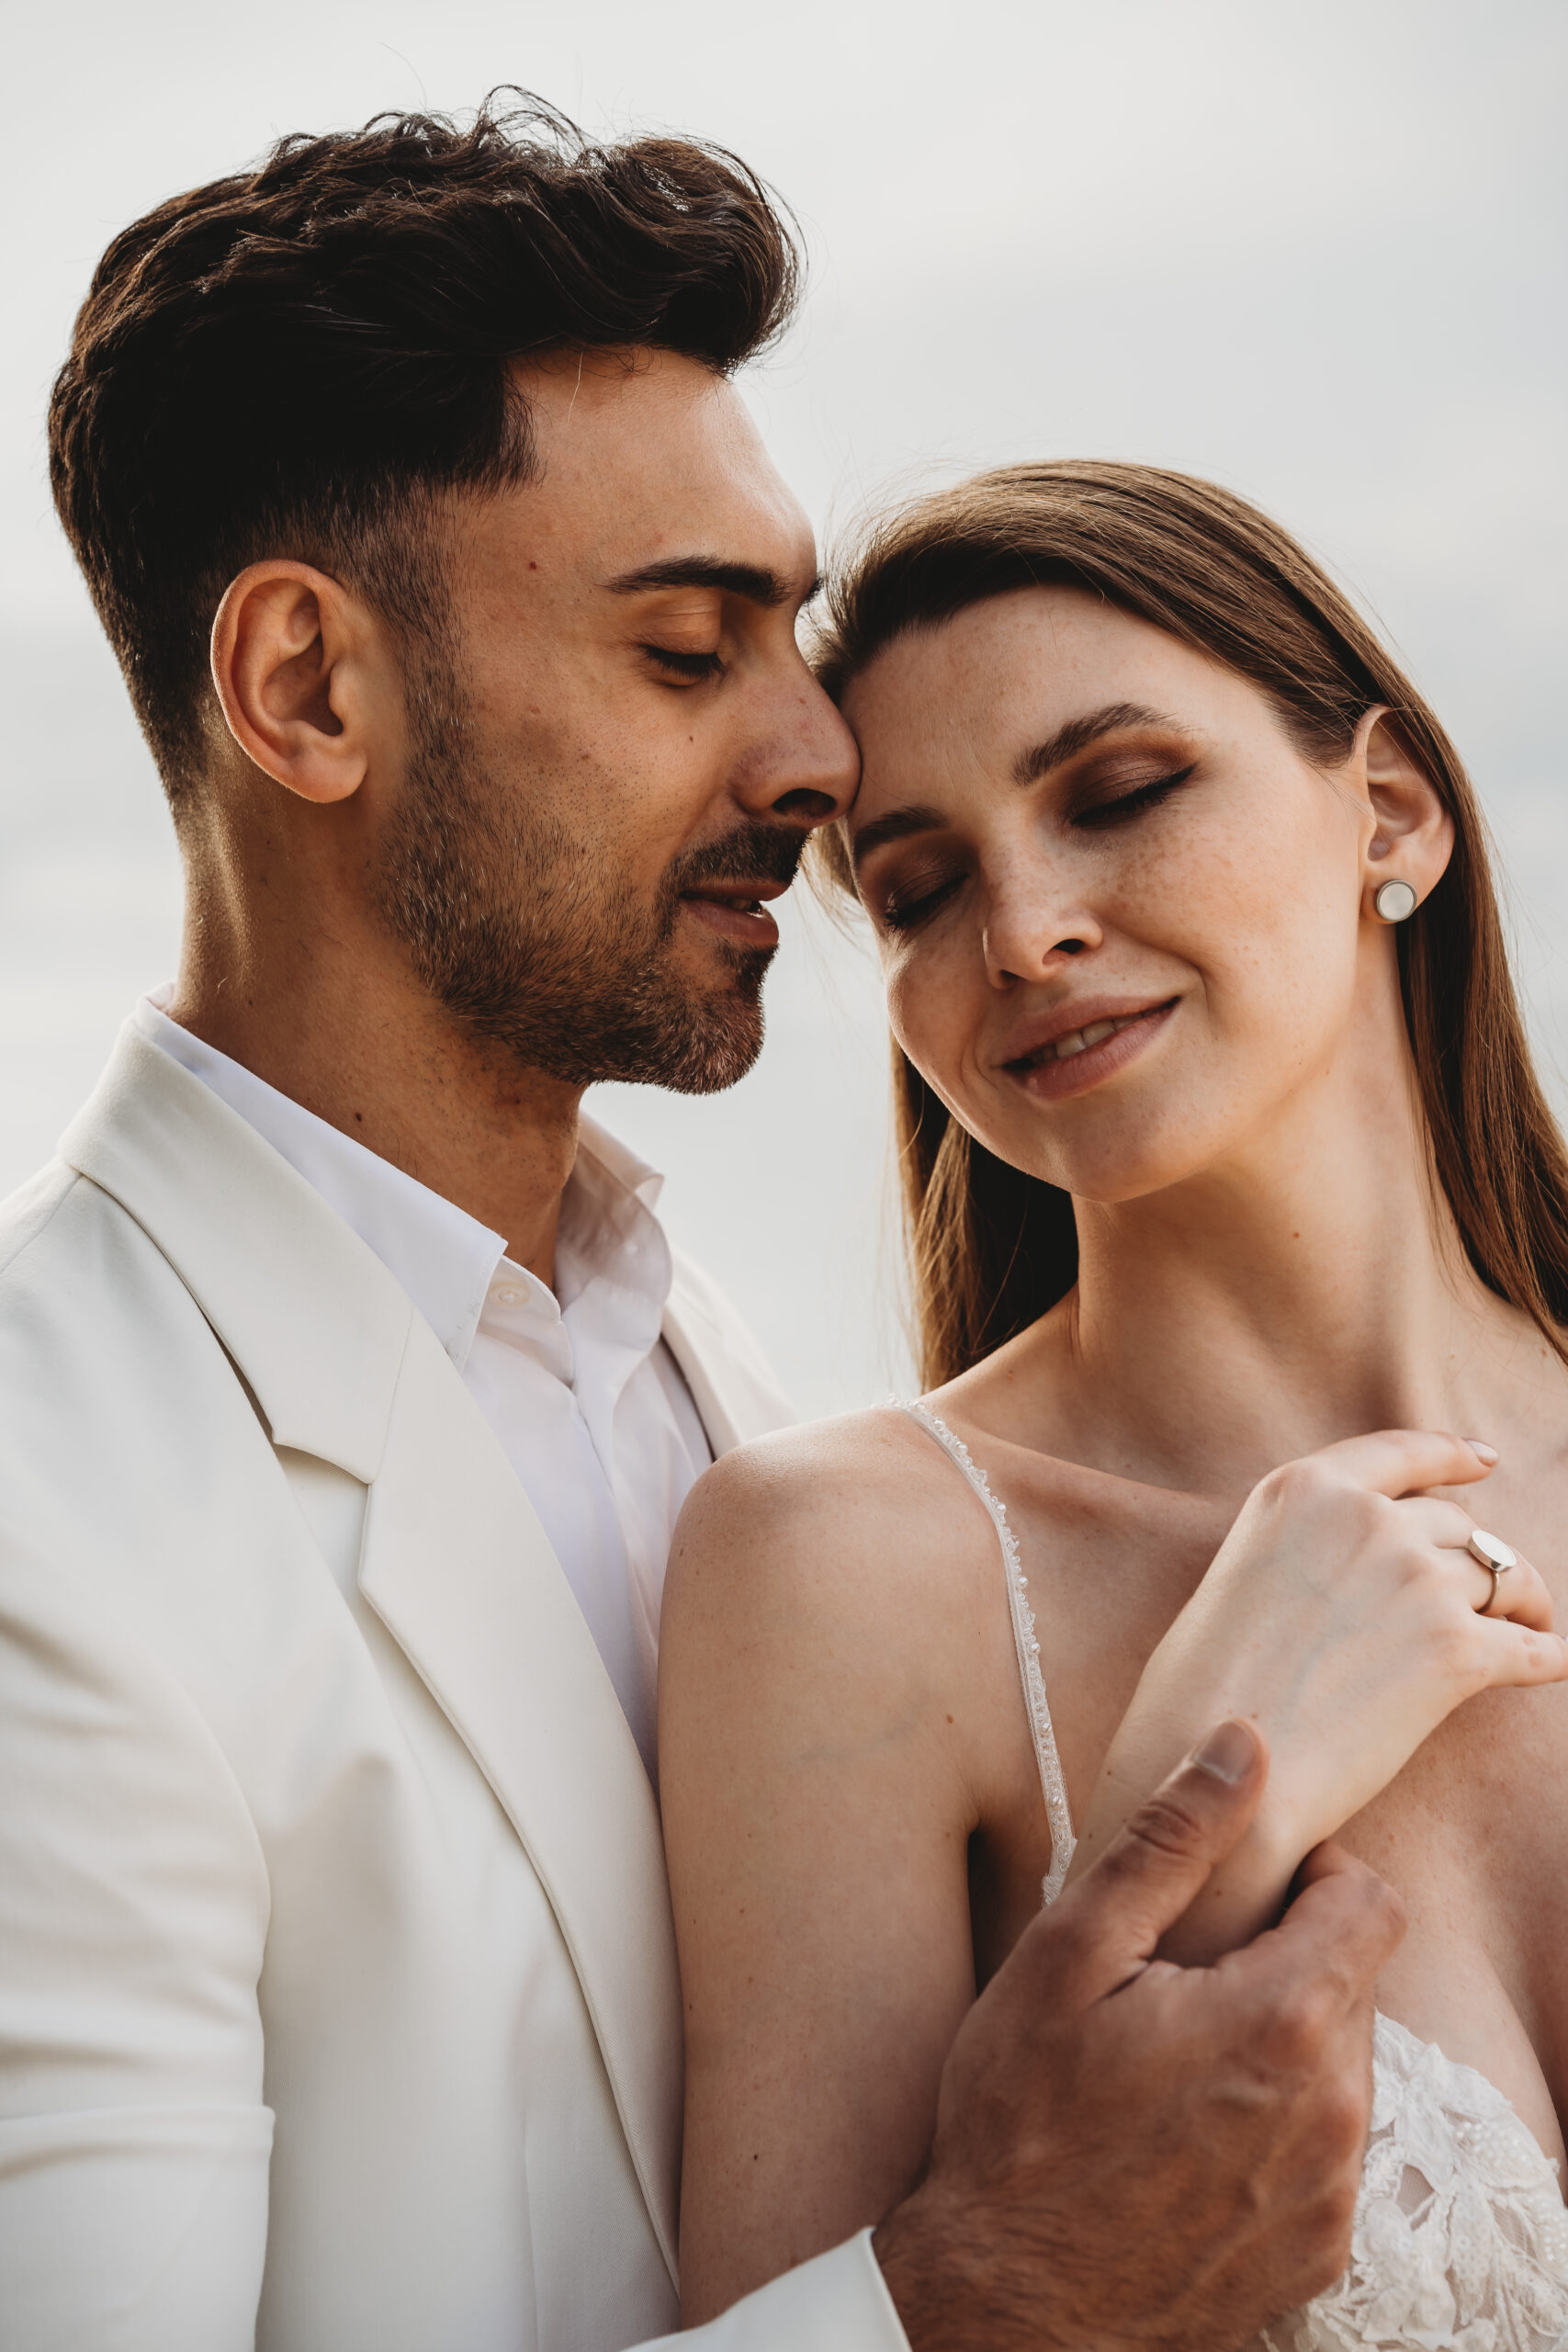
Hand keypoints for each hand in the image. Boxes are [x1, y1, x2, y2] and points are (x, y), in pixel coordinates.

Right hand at [874, 1722, 1403, 2351]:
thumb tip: (1242, 1743)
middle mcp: (1335, 2111)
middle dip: (1285, 1960)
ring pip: (1342, 2067)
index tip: (1247, 1887)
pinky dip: (1277, 2123)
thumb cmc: (1021, 2121)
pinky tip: (1188, 2132)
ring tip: (1176, 2059)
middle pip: (1355, 1984)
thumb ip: (1171, 1841)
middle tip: (1183, 1979)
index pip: (1371, 1902)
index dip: (1315, 1873)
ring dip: (1281, 2043)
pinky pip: (1327, 2149)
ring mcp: (1332, 2192)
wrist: (1005, 2303)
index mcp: (1283, 2022)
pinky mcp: (1318, 2251)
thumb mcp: (1069, 1955)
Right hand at [1066, 1429, 1567, 1961]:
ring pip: (1505, 1579)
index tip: (1485, 1462)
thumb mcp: (1242, 1574)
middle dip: (1480, 1558)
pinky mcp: (1457, 1651)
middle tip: (1493, 1593)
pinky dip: (1547, 1657)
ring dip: (1521, 1606)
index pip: (1401, 1452)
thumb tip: (1356, 1572)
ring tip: (1526, 1630)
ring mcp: (1416, 1580)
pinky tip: (1550, 1666)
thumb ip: (1304, 1547)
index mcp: (1304, 1489)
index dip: (1453, 1454)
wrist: (1212, 1768)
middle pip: (1458, 1526)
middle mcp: (1367, 1519)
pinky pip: (1533, 1649)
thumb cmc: (1202, 1690)